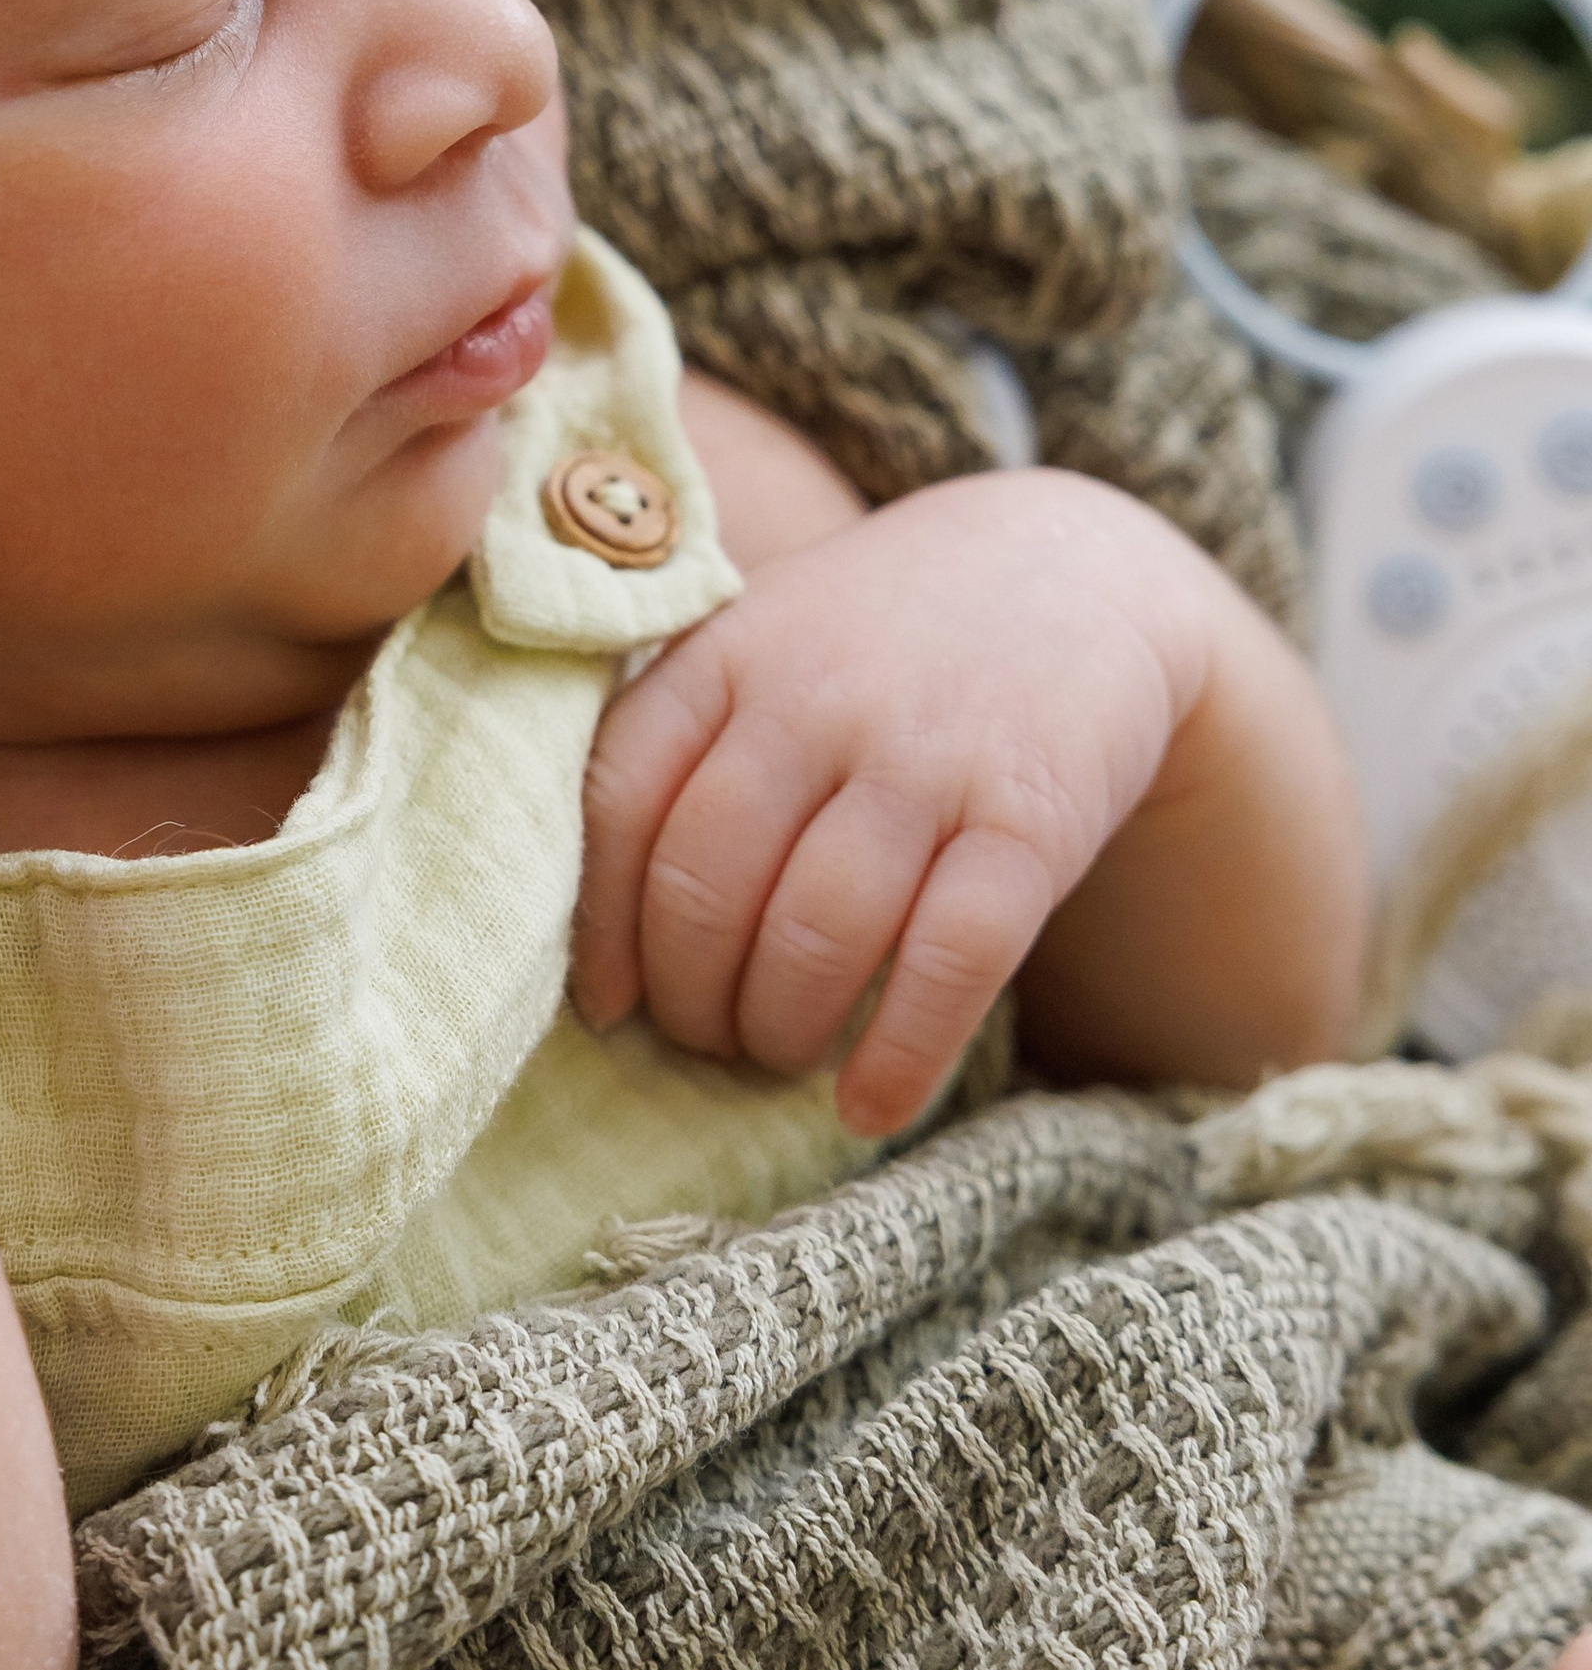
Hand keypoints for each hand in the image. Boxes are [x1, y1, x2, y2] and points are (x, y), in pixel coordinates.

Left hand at [571, 471, 1218, 1133]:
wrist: (1074, 567)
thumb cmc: (880, 641)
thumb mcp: (765, 641)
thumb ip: (680, 742)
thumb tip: (595, 930)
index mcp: (728, 655)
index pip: (619, 802)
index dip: (598, 925)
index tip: (608, 1005)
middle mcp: (816, 699)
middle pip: (707, 885)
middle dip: (690, 997)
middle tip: (707, 1038)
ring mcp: (925, 757)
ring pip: (815, 933)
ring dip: (780, 1028)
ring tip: (781, 1054)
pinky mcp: (1031, 817)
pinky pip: (951, 958)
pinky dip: (900, 1052)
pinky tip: (870, 1102)